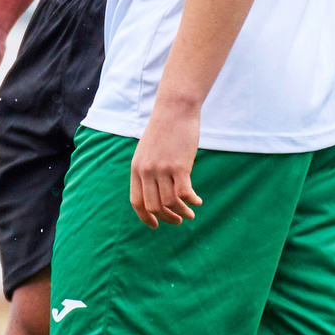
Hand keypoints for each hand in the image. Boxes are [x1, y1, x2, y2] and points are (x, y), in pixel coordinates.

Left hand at [129, 103, 202, 228]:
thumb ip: (148, 169)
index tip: (155, 224)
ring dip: (182, 212)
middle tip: (178, 220)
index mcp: (136, 168)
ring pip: (170, 202)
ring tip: (190, 214)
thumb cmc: (165, 129)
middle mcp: (146, 171)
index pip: (137, 201)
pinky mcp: (179, 166)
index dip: (145, 217)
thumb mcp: (148, 150)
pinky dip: (191, 201)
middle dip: (167, 217)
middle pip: (153, 206)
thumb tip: (156, 190)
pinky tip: (197, 201)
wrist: (175, 109)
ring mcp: (162, 169)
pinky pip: (185, 193)